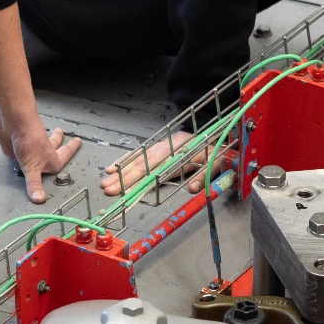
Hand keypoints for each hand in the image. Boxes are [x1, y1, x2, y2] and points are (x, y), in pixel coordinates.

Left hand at [0, 116, 81, 204]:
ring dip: (52, 138)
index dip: (72, 148)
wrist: (15, 123)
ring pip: (44, 142)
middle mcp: (45, 151)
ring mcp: (32, 146)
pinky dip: (27, 145)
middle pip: (57, 145)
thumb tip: (40, 200)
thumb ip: (34, 184)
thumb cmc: (29, 143)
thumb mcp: (32, 168)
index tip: (79, 140)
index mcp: (52, 159)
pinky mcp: (19, 143)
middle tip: (73, 137)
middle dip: (63, 142)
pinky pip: (25, 146)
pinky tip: (24, 147)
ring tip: (58, 132)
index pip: (63, 157)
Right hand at [98, 131, 229, 196]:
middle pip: (143, 164)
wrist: (218, 133)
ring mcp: (162, 146)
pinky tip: (113, 166)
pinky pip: (140, 153)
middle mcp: (167, 147)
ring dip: (121, 170)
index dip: (140, 179)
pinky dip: (126, 160)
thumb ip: (205, 176)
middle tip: (107, 188)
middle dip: (124, 177)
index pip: (156, 169)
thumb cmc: (217, 152)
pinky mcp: (159, 146)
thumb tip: (193, 189)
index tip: (125, 189)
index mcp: (181, 152)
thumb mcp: (217, 163)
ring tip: (105, 181)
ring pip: (138, 159)